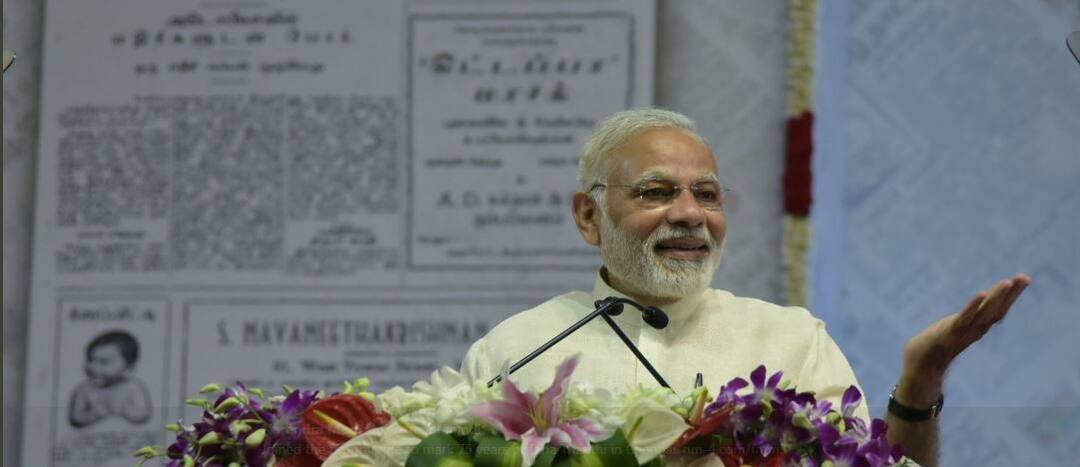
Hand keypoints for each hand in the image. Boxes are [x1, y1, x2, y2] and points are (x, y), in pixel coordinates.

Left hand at [898, 274, 1029, 403]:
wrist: (922, 364)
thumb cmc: (938, 342)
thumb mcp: (956, 325)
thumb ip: (966, 318)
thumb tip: (975, 304)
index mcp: (979, 326)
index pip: (999, 308)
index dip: (1012, 295)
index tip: (1024, 278)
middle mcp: (976, 329)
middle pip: (997, 310)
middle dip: (1011, 294)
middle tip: (1024, 277)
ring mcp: (964, 332)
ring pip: (984, 313)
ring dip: (996, 298)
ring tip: (1007, 282)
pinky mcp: (949, 332)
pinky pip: (964, 318)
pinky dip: (973, 306)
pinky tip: (982, 293)